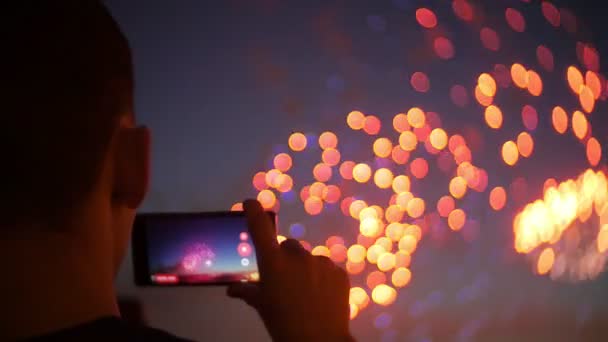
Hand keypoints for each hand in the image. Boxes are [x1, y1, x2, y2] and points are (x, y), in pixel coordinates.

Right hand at [228, 199, 352, 341]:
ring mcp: (321, 263)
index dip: (254, 213)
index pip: (260, 229)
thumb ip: (248, 292)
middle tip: (285, 282)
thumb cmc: (283, 324)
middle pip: (288, 247)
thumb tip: (233, 289)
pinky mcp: (339, 272)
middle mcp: (297, 256)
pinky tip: (321, 296)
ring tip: (306, 294)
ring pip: (309, 259)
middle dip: (285, 259)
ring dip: (305, 270)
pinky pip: (327, 269)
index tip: (251, 203)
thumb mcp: (262, 307)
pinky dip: (322, 278)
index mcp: (273, 263)